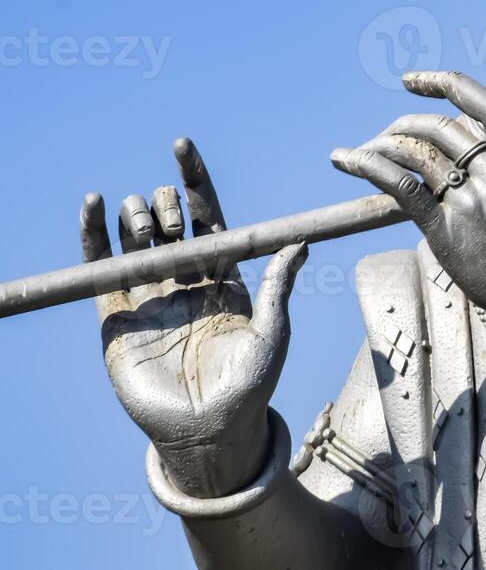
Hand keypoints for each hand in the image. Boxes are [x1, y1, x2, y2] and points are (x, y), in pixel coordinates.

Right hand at [82, 140, 305, 497]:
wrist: (210, 431)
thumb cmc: (251, 384)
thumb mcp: (274, 330)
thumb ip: (279, 285)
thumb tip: (302, 241)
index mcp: (224, 274)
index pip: (206, 215)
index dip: (192, 180)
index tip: (181, 146)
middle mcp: (186, 279)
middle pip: (169, 222)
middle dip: (163, 203)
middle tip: (166, 212)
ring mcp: (150, 295)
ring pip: (135, 238)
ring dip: (135, 218)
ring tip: (144, 223)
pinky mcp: (117, 317)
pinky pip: (101, 269)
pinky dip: (93, 236)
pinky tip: (94, 205)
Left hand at [331, 71, 485, 345]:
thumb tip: (476, 148)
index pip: (479, 101)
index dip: (441, 83)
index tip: (412, 81)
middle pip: (438, 128)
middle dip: (404, 125)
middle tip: (387, 135)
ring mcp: (471, 198)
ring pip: (414, 153)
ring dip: (381, 145)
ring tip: (362, 150)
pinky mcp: (447, 230)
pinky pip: (401, 187)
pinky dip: (370, 167)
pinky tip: (349, 160)